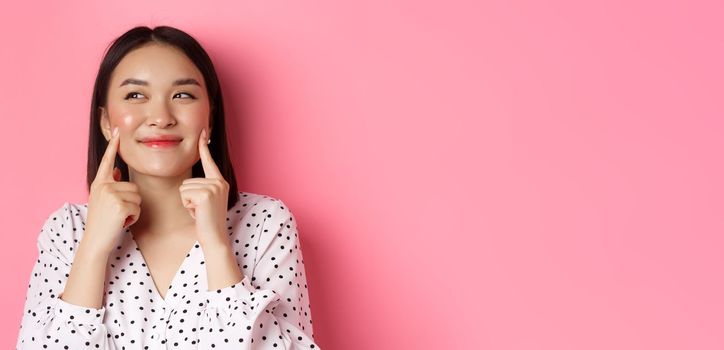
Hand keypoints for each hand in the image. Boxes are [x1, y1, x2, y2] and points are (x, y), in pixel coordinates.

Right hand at [85, 127, 141, 254]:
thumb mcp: (102, 200)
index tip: (117, 130)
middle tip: (116, 213)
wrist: (95, 242)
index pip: (108, 161)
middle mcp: (103, 186)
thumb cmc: (102, 223)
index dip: (113, 146)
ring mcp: (111, 195)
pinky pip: (138, 208)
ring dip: (132, 210)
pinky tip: (121, 222)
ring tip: (118, 218)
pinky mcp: (120, 206)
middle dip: (131, 202)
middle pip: (133, 187)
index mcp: (99, 183)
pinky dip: (133, 218)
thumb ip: (110, 184)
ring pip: (137, 198)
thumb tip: (117, 171)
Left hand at [179, 128, 229, 247]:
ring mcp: (214, 187)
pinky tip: (198, 213)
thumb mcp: (206, 201)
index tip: (202, 132)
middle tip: (200, 210)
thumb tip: (189, 184)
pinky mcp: (206, 194)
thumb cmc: (208, 222)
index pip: (209, 161)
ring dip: (187, 202)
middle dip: (188, 197)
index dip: (204, 147)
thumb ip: (201, 189)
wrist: (215, 237)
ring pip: (184, 187)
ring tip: (199, 211)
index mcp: (220, 182)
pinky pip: (184, 194)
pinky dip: (187, 206)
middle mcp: (219, 182)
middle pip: (187, 180)